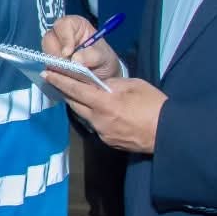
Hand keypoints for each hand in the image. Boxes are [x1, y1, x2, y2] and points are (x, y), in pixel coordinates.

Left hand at [41, 71, 165, 153]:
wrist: (168, 132)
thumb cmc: (154, 105)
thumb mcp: (133, 85)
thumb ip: (112, 84)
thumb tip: (98, 84)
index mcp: (105, 103)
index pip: (76, 89)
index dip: (60, 81)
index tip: (48, 74)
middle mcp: (99, 119)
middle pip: (75, 104)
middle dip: (66, 92)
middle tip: (57, 81)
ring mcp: (103, 133)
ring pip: (85, 115)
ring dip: (80, 104)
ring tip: (79, 94)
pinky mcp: (108, 141)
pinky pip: (96, 125)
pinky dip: (95, 116)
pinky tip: (101, 111)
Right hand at [42, 16, 120, 80]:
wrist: (104, 76)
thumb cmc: (104, 60)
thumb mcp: (104, 56)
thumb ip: (92, 55)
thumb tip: (76, 59)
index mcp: (75, 25)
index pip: (63, 25)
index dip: (64, 38)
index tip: (68, 53)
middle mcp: (61, 35)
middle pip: (49, 39)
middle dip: (56, 54)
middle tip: (66, 67)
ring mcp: (54, 49)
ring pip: (46, 54)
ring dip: (55, 65)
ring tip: (68, 73)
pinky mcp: (51, 62)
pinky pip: (47, 66)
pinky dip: (54, 73)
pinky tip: (65, 77)